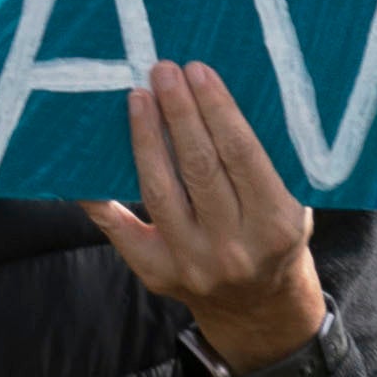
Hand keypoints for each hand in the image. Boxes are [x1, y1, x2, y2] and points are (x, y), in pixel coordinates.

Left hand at [86, 61, 329, 370]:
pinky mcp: (156, 273)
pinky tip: (85, 159)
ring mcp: (192, 263)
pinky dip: (98, 194)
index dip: (216, 110)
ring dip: (145, 138)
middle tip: (162, 70)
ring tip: (138, 97)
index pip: (241, 155)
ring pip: (159, 190)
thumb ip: (263, 161)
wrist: (259, 306)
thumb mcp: (290, 202)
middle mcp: (234, 248)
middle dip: (178, 113)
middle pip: (198, 168)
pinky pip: (119, 226)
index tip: (197, 71)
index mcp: (276, 225)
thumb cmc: (272, 233)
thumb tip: (214, 94)